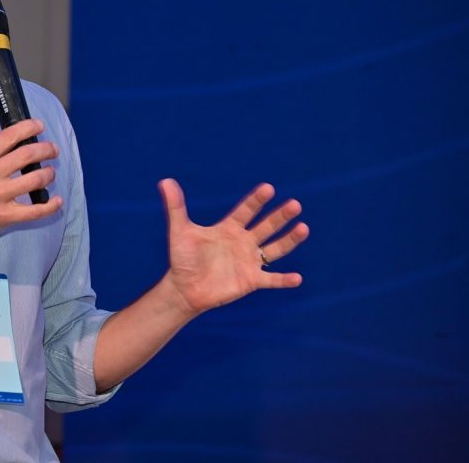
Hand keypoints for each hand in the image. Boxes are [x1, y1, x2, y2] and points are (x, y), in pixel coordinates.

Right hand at [0, 118, 62, 245]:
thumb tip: (14, 144)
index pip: (10, 136)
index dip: (29, 128)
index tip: (39, 126)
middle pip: (28, 155)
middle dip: (46, 149)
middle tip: (53, 150)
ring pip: (36, 179)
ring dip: (49, 174)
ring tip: (50, 173)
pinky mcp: (6, 216)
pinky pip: (36, 210)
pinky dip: (51, 205)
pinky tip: (57, 201)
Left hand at [159, 178, 307, 314]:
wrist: (184, 287)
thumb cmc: (183, 258)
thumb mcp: (180, 231)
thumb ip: (176, 207)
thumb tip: (165, 181)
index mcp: (228, 228)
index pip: (245, 211)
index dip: (256, 200)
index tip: (268, 188)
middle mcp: (243, 242)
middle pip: (266, 226)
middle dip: (280, 216)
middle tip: (295, 204)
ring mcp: (249, 261)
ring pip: (274, 248)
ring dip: (289, 240)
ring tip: (303, 228)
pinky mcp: (251, 280)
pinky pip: (271, 279)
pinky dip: (283, 280)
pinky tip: (297, 278)